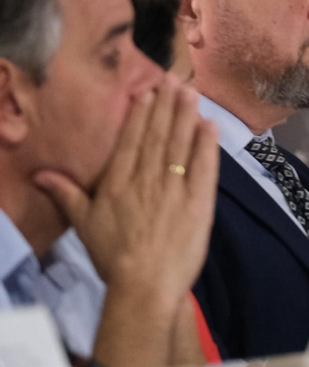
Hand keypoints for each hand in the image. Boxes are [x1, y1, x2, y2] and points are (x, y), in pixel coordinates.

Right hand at [34, 76, 219, 308]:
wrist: (145, 286)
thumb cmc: (112, 256)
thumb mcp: (84, 223)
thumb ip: (67, 194)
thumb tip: (40, 174)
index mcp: (118, 183)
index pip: (132, 141)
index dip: (141, 115)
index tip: (148, 92)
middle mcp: (147, 180)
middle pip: (158, 136)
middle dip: (166, 107)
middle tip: (174, 80)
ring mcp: (175, 190)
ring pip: (181, 145)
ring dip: (186, 117)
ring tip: (190, 93)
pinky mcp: (199, 203)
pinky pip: (205, 168)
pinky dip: (207, 145)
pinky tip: (209, 125)